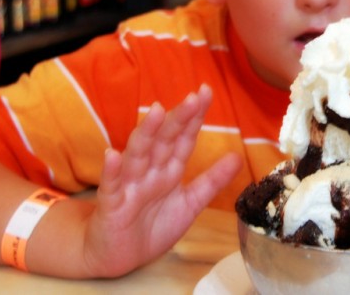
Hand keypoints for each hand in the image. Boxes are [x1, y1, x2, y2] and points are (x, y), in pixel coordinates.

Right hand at [82, 85, 241, 276]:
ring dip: (146, 133)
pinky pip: (110, 186)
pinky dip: (111, 171)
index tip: (206, 92)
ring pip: (138, 155)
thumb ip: (212, 181)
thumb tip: (238, 157)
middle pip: (164, 140)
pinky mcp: (111, 204)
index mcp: (169, 169)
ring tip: (156, 111)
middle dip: (178, 119)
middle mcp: (150, 171)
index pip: (184, 138)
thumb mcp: (190, 203)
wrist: (119, 256)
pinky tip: (112, 154)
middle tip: (193, 98)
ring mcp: (129, 185)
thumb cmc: (152, 226)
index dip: (194, 117)